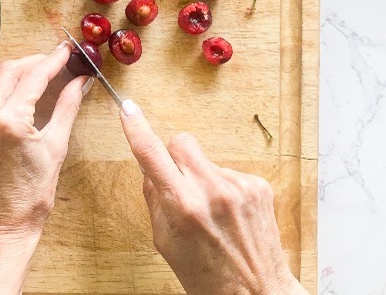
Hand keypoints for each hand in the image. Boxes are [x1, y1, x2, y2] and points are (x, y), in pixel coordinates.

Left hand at [0, 43, 91, 293]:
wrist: (0, 226)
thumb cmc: (31, 195)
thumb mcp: (56, 148)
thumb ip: (67, 107)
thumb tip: (81, 81)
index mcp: (9, 121)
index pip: (33, 76)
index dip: (53, 61)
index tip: (66, 52)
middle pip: (8, 71)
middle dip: (33, 63)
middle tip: (53, 62)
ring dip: (10, 74)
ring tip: (31, 77)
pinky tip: (6, 95)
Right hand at [119, 99, 307, 294]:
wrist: (256, 292)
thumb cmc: (206, 275)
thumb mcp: (165, 241)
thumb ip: (155, 199)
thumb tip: (148, 166)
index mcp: (183, 206)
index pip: (150, 154)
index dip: (135, 127)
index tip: (127, 109)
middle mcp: (212, 190)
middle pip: (180, 142)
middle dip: (173, 157)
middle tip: (176, 183)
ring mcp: (238, 186)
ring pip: (205, 159)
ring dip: (201, 177)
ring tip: (210, 212)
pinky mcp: (258, 185)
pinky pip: (228, 172)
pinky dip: (223, 188)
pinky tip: (228, 214)